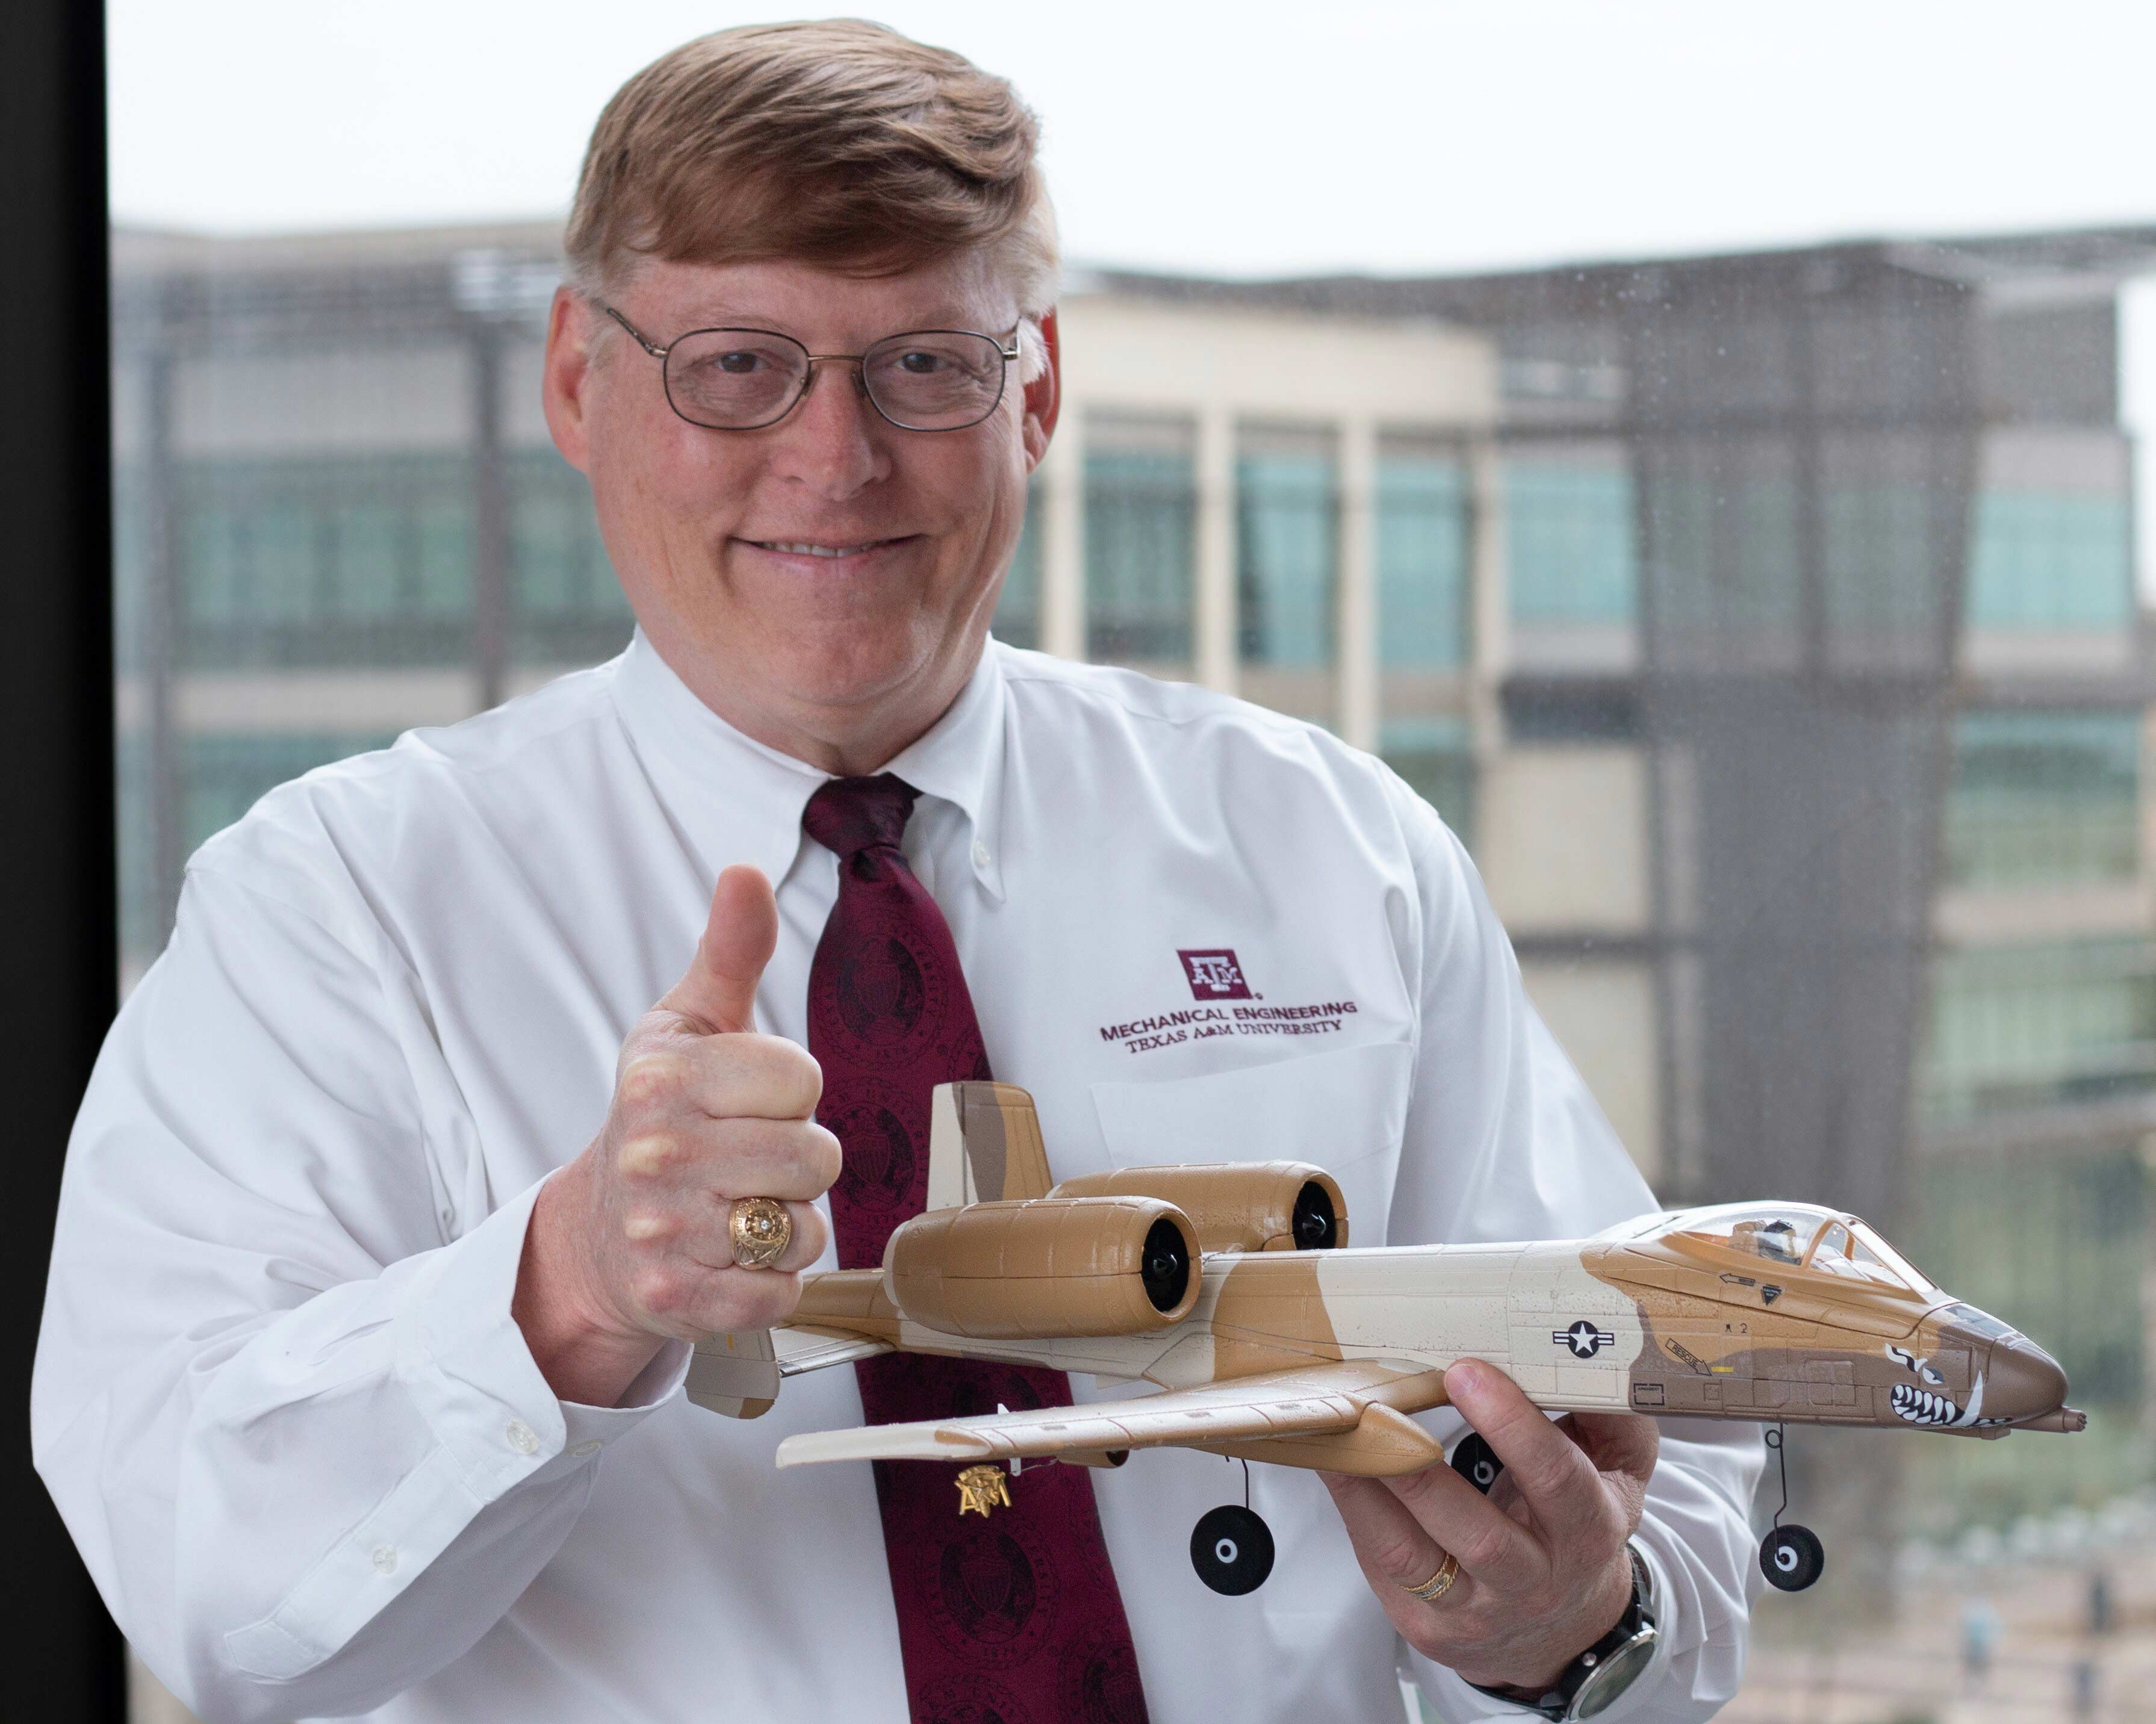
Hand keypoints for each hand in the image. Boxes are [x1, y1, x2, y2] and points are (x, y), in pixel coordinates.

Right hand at [514, 865, 840, 1405]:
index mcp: (664, 1078)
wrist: (595, 1238)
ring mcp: (664, 1232)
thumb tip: (746, 871)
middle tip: (748, 1162)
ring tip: (738, 1209)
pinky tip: (729, 1259)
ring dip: (789, 1224)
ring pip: (806, 1227)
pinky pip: (783, 1292)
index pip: (801, 1078)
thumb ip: (729, 953)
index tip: (748, 1101)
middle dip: (799, 1162)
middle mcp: (658, 1153)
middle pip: (817, 1156)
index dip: (791, 1092)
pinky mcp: (678, 1301)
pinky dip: (771, 1282)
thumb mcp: (685, 1028)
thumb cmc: (662, 1119)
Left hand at [1320, 1359, 1655, 1693]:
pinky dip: (1353, 1509)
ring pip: (1415, 1557)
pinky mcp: (1427, 1625)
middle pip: (1482, 1538)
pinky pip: (1382, 1565)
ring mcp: (1476, 1611)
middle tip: (1380, 1409)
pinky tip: (1334, 1463)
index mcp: (1588, 1529)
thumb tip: (1590, 1352)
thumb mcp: (1618, 1469)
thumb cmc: (1579, 1522)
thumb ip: (1611, 1413)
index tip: (1465, 1372)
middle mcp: (1535, 1581)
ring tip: (1341, 1434)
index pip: (1557, 1481)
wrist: (1562, 1631)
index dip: (1513, 1427)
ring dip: (1370, 1491)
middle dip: (1424, 1472)